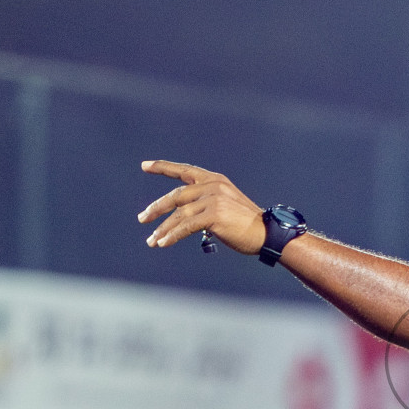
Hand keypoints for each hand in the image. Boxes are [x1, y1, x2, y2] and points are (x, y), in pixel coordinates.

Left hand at [137, 160, 266, 252]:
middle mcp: (213, 185)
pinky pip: (186, 226)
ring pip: (179, 214)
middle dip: (156, 208)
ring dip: (162, 228)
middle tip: (142, 218)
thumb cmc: (246, 225)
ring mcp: (213, 199)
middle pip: (176, 195)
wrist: (266, 233)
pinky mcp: (213, 215)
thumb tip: (182, 218)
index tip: (144, 166)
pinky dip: (172, 235)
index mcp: (215, 179)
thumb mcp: (225, 205)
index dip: (163, 167)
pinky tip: (163, 243)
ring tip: (151, 241)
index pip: (184, 170)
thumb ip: (205, 204)